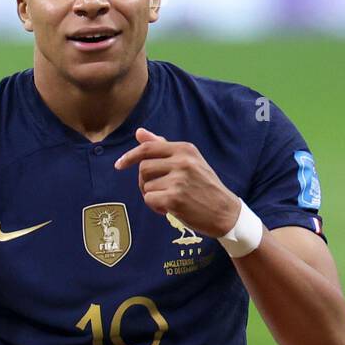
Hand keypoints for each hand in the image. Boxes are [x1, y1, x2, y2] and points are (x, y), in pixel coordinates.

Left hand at [114, 128, 240, 237]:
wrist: (225, 212)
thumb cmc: (205, 186)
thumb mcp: (190, 161)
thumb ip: (163, 146)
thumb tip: (139, 132)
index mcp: (185, 149)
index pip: (148, 147)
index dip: (130, 156)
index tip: (119, 164)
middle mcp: (182, 161)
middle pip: (143, 168)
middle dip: (144, 181)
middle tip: (158, 190)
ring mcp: (178, 179)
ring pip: (146, 186)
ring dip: (152, 195)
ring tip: (169, 200)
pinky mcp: (174, 198)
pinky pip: (149, 199)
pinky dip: (155, 207)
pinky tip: (169, 209)